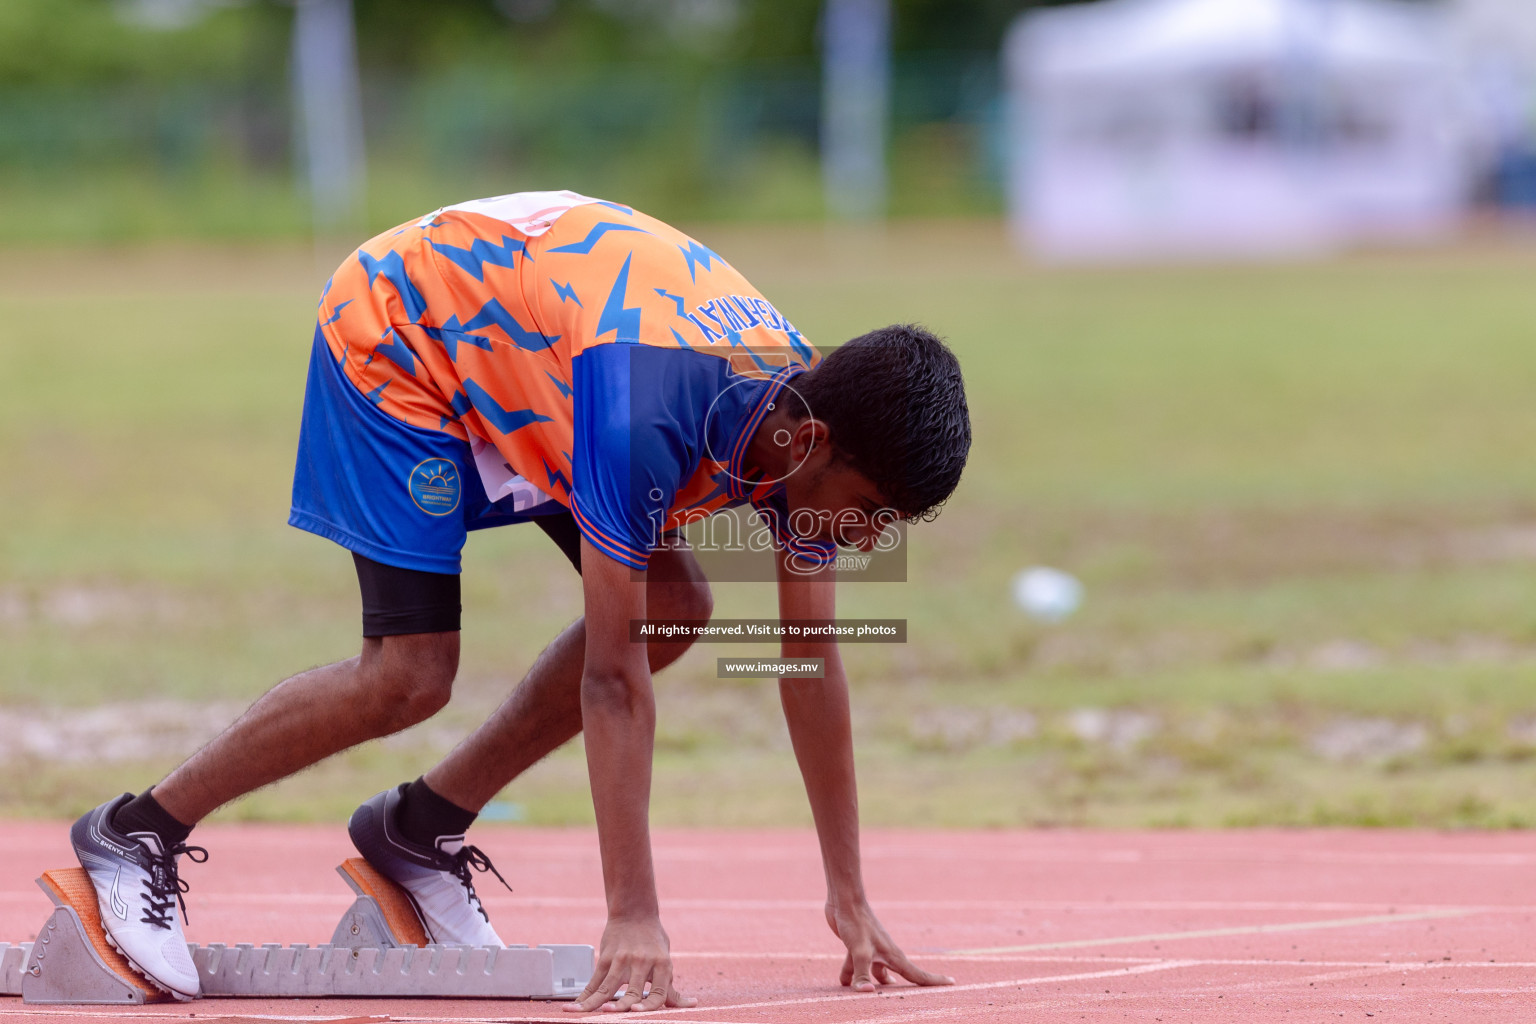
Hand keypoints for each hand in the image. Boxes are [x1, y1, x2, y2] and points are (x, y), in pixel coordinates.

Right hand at [564, 915, 696, 1012]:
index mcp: (662, 964)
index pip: (657, 992)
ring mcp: (622, 959)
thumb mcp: (665, 962)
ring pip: (607, 986)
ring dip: (594, 1002)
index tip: (637, 1011)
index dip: (648, 1004)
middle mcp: (642, 962)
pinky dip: (584, 995)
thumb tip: (691, 1004)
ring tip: (584, 1013)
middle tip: (611, 1014)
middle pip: (631, 989)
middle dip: (622, 1005)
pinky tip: (575, 1006)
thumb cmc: (653, 941)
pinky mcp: (606, 958)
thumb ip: (670, 987)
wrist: (635, 912)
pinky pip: (595, 980)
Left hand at [825, 900, 954, 992]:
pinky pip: (857, 966)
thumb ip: (862, 974)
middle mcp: (886, 954)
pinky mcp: (858, 947)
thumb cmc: (857, 923)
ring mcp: (872, 950)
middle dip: (904, 989)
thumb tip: (868, 994)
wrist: (845, 901)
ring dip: (873, 984)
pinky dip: (851, 974)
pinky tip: (844, 983)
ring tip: (873, 998)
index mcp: (893, 956)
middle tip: (913, 1000)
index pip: (918, 974)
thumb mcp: (859, 951)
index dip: (935, 981)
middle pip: (899, 977)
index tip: (953, 983)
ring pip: (876, 973)